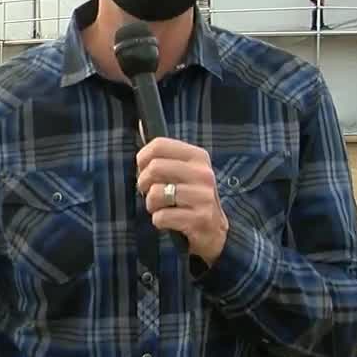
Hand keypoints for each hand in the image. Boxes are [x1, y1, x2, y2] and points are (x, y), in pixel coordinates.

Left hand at [135, 137, 229, 265]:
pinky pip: (161, 217)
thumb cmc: (191, 198)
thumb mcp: (184, 172)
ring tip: (162, 208)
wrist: (215, 231)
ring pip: (155, 194)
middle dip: (143, 184)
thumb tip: (141, 125)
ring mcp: (203, 196)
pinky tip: (171, 221)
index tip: (143, 170)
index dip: (142, 159)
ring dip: (151, 205)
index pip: (158, 145)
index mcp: (198, 157)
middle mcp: (203, 174)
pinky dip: (159, 221)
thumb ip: (164, 155)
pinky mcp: (200, 218)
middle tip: (148, 192)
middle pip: (154, 168)